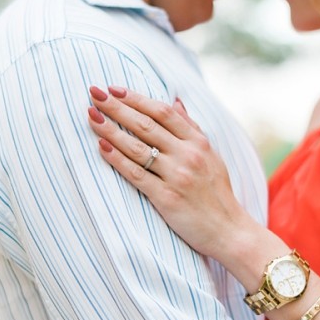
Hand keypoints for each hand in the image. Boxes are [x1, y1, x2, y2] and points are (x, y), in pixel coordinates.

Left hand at [87, 86, 253, 259]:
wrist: (229, 230)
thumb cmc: (217, 193)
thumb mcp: (212, 155)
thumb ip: (192, 128)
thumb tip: (175, 101)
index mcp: (198, 142)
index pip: (162, 112)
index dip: (136, 98)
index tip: (114, 88)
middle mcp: (188, 155)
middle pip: (146, 125)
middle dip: (117, 107)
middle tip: (94, 94)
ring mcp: (177, 176)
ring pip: (137, 147)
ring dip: (111, 130)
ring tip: (91, 117)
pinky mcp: (166, 198)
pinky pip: (136, 174)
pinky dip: (117, 159)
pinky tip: (101, 147)